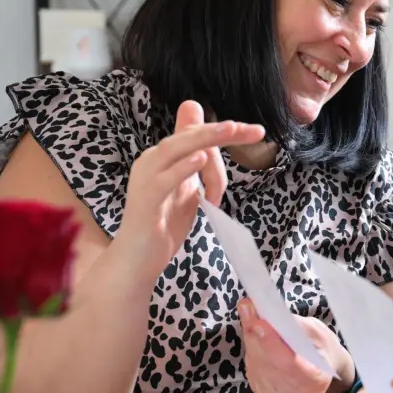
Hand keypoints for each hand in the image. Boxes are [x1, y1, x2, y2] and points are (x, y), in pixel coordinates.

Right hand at [116, 100, 265, 276]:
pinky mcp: (145, 199)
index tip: (254, 132)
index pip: (195, 135)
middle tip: (253, 131)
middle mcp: (152, 161)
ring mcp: (146, 179)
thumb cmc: (164, 226)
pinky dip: (183, 168)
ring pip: (176, 149)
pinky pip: (164, 179)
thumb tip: (210, 145)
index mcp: (163, 158)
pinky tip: (200, 159)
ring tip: (231, 130)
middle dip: (222, 132)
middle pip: (188, 136)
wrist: (137, 261)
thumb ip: (199, 167)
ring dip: (205, 138)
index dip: (223, 132)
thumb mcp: (189, 191)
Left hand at [239, 298, 355, 392]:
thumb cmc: (323, 351)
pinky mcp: (261, 390)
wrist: (322, 375)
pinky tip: (254, 332)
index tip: (260, 322)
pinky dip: (251, 345)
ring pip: (255, 361)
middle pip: (266, 361)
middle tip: (247, 307)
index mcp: (315, 380)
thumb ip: (298, 327)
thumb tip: (272, 313)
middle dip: (255, 333)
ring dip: (251, 336)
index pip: (289, 363)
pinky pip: (251, 364)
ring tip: (249, 313)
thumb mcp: (319, 334)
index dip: (272, 343)